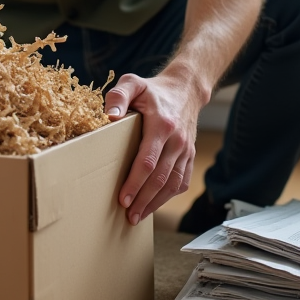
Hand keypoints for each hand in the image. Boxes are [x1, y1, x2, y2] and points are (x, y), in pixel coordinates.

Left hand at [105, 71, 203, 224]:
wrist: (185, 89)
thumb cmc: (153, 90)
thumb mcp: (133, 83)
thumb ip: (119, 95)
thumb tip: (109, 115)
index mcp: (162, 125)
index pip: (148, 160)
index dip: (135, 182)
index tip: (122, 198)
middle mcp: (177, 140)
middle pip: (160, 178)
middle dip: (143, 199)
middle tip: (128, 215)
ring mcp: (186, 149)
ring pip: (172, 183)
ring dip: (156, 202)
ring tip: (138, 216)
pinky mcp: (189, 155)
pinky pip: (181, 181)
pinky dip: (169, 196)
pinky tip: (155, 205)